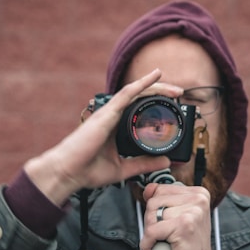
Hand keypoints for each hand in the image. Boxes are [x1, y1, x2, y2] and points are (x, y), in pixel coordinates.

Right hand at [24, 69, 182, 205]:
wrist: (68, 173)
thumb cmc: (88, 170)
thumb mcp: (124, 168)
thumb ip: (144, 163)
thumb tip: (166, 161)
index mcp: (116, 126)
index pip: (139, 109)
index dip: (157, 105)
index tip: (175, 109)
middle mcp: (113, 115)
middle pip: (140, 97)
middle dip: (162, 93)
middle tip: (180, 95)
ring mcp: (109, 113)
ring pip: (136, 92)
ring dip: (157, 87)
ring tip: (177, 90)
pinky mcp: (107, 114)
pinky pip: (127, 94)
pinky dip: (142, 84)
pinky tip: (155, 76)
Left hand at [141, 183, 233, 249]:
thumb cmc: (187, 245)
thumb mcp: (175, 216)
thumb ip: (161, 199)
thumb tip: (148, 189)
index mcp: (198, 193)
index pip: (160, 190)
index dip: (156, 210)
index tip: (168, 223)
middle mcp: (198, 199)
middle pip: (153, 202)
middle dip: (152, 222)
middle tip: (166, 236)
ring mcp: (192, 212)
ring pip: (151, 216)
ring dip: (151, 234)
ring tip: (166, 243)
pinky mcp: (184, 226)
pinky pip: (151, 232)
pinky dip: (149, 245)